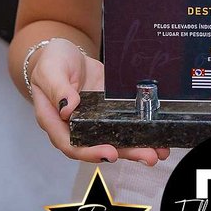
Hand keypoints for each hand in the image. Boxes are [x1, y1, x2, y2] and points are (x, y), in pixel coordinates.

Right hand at [29, 39, 169, 166]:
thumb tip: (67, 108)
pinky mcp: (109, 112)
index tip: (110, 153)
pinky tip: (158, 136)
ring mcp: (95, 121)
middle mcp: (76, 127)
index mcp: (55, 121)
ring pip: (116, 140)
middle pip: (99, 147)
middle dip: (125, 153)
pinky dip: (141, 132)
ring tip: (159, 152)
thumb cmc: (52, 61)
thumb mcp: (50, 70)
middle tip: (148, 156)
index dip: (90, 152)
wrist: (68, 54)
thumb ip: (57, 88)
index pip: (71, 144)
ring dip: (138, 148)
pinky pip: (124, 125)